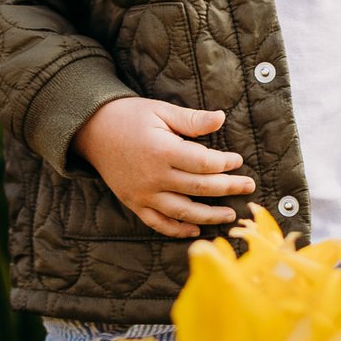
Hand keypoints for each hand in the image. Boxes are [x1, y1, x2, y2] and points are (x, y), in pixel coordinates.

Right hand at [72, 97, 256, 237]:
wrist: (92, 130)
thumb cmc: (130, 116)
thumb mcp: (161, 111)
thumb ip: (191, 119)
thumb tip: (221, 118)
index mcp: (163, 151)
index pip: (204, 163)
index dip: (225, 163)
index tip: (238, 161)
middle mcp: (154, 177)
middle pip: (199, 188)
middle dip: (228, 189)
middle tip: (248, 187)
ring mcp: (143, 194)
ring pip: (182, 212)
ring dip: (209, 216)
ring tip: (229, 215)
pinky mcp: (134, 203)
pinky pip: (158, 223)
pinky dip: (177, 229)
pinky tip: (194, 229)